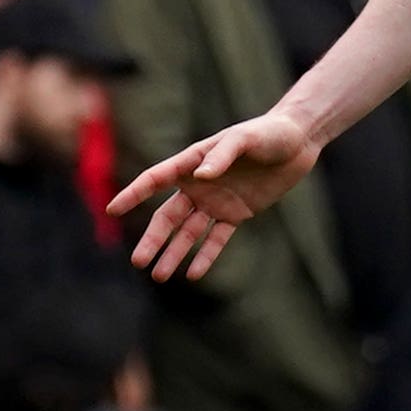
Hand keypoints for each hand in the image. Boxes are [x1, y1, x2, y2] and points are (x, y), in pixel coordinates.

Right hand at [112, 110, 324, 281]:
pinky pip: (217, 238)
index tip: (112, 210)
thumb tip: (202, 175)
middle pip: (168, 217)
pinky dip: (206, 256)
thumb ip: (222, 155)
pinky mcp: (237, 213)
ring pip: (188, 233)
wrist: (297, 142)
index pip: (155, 180)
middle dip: (153, 240)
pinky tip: (193, 274)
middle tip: (137, 262)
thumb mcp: (244, 139)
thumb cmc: (267, 133)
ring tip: (160, 276)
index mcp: (192, 162)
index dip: (134, 195)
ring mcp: (216, 201)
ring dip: (174, 254)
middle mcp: (198, 185)